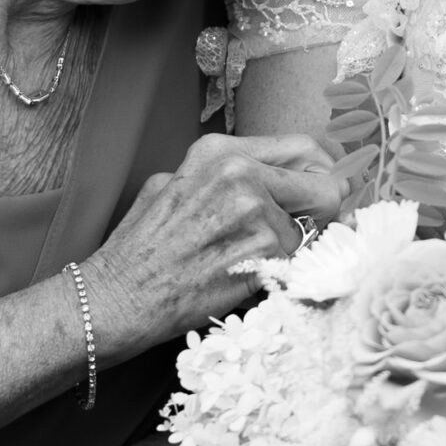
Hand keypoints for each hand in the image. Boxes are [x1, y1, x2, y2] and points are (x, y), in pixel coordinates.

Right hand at [82, 132, 344, 362]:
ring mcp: (254, 210)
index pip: (304, 148)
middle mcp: (241, 172)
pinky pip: (294, 258)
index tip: (324, 191)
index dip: (322, 173)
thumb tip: (283, 179)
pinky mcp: (262, 250)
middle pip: (324, 184)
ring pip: (309, 228)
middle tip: (311, 229)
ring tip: (247, 259)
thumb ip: (230, 176)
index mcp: (220, 151)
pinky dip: (278, 270)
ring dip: (292, 247)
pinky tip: (243, 275)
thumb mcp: (178, 185)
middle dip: (325, 209)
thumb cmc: (144, 248)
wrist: (121, 296)